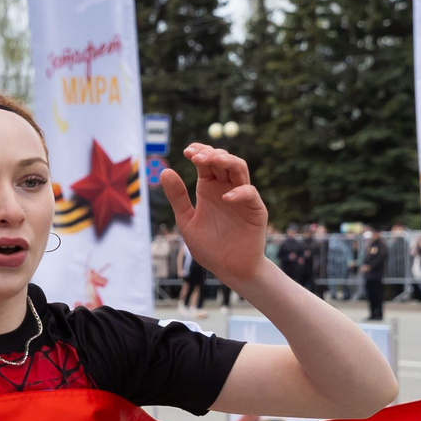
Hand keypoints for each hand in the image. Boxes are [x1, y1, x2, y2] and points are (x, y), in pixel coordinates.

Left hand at [158, 143, 269, 284]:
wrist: (229, 269)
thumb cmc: (209, 247)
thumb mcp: (187, 221)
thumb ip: (178, 198)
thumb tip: (165, 171)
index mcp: (209, 188)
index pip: (206, 161)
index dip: (199, 151)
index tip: (187, 151)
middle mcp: (226, 188)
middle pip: (223, 160)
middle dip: (211, 154)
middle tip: (197, 157)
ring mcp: (242, 197)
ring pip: (240, 169)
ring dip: (228, 161)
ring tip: (213, 161)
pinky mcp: (255, 210)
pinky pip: (250, 194)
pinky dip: (239, 192)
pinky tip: (225, 198)